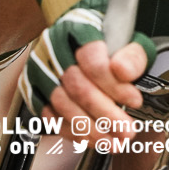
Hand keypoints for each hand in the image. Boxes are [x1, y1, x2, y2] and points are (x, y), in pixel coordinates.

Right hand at [19, 0, 154, 137]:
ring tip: (113, 140)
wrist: (80, 38)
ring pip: (62, 104)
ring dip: (90, 129)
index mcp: (77, 28)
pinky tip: (92, 138)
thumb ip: (132, 56)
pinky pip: (50, 116)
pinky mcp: (33, 89)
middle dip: (105, 114)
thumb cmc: (105, 41)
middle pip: (77, 86)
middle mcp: (53, 47)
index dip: (114, 85)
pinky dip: (72, 132)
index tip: (135, 100)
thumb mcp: (128, 41)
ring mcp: (40, 68)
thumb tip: (123, 72)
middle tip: (126, 131)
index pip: (92, 60)